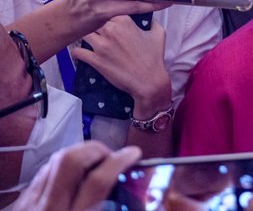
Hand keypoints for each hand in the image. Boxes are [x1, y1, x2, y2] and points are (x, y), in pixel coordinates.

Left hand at [12, 142, 140, 210]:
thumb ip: (101, 210)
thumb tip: (126, 198)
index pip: (96, 181)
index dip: (119, 162)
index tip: (134, 154)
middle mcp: (47, 210)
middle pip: (71, 160)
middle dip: (97, 150)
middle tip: (113, 156)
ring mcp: (28, 206)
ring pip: (54, 161)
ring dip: (80, 155)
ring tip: (96, 162)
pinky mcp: (18, 206)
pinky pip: (43, 173)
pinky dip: (62, 167)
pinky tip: (73, 177)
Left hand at [72, 17, 170, 115]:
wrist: (148, 80)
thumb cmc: (154, 57)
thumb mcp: (158, 34)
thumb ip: (152, 21)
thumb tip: (148, 17)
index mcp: (124, 21)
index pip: (108, 11)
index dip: (108, 16)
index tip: (109, 21)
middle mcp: (110, 30)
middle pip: (93, 21)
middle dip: (94, 25)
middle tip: (97, 31)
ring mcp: (101, 45)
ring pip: (83, 34)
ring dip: (84, 36)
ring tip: (87, 41)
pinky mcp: (95, 60)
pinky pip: (77, 52)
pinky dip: (77, 52)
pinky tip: (80, 54)